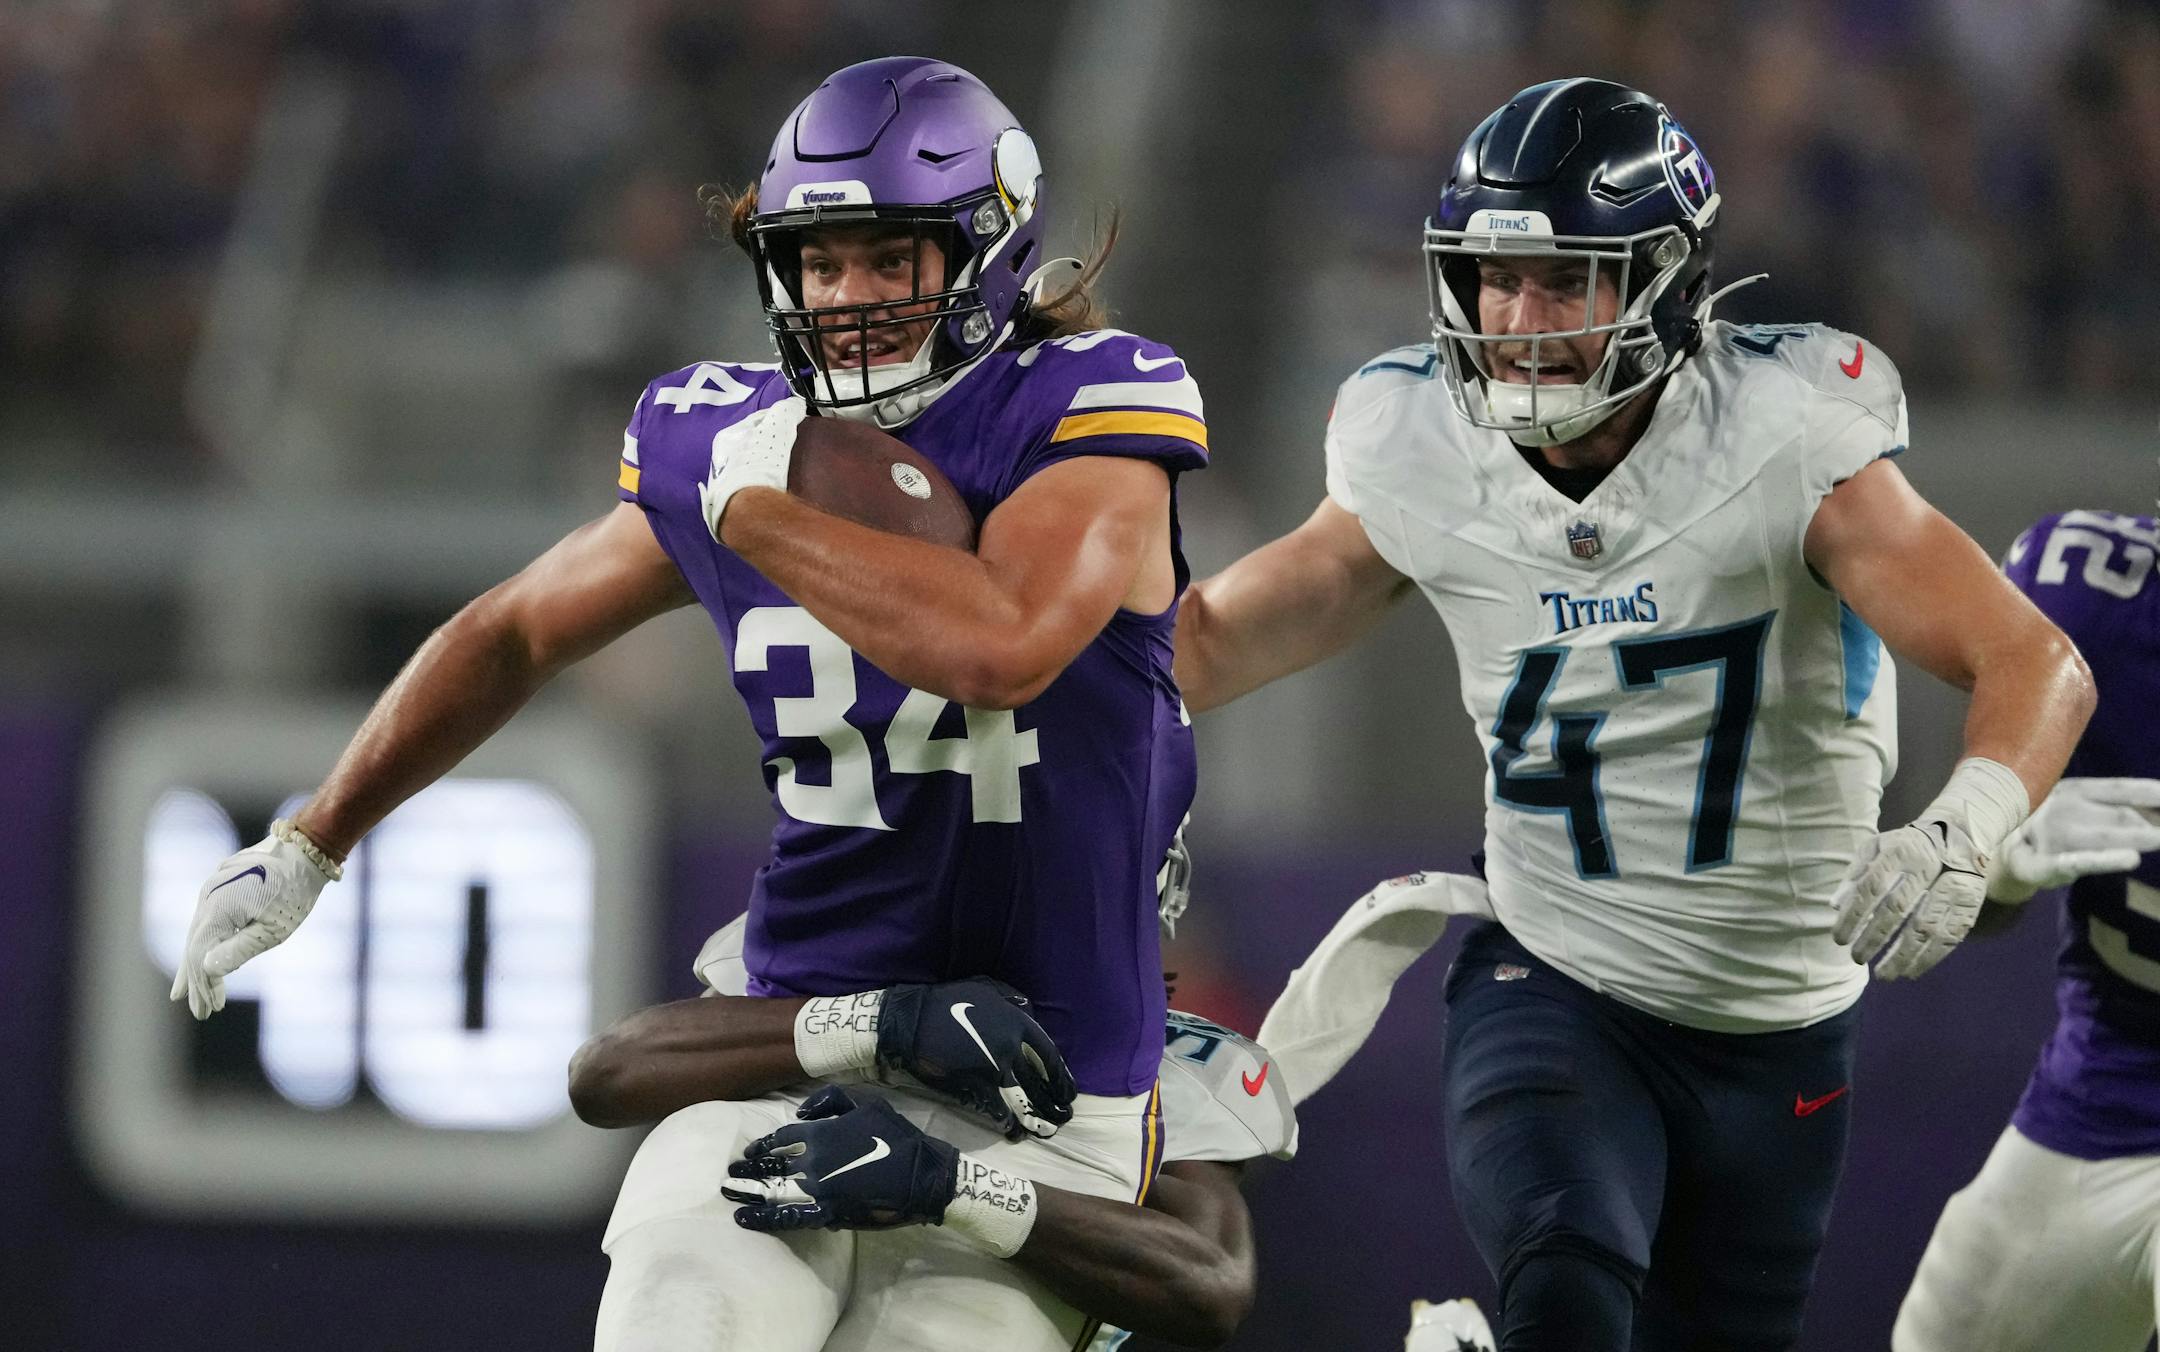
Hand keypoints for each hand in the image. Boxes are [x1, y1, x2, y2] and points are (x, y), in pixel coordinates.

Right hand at [169, 820, 339, 1018]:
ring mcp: (213, 888)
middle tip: (197, 1009)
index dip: (203, 986)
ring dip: (196, 961)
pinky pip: (208, 916)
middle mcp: (208, 897)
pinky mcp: (222, 883)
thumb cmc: (294, 891)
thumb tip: (205, 969)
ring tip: (187, 989)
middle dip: (196, 980)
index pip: (200, 956)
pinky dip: (206, 939)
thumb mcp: (273, 929)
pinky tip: (204, 954)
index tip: (208, 1010)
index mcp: (216, 911)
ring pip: (199, 930)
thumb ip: (238, 950)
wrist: (306, 849)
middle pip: (195, 945)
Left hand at [698, 396, 805, 541]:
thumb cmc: (759, 462)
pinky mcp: (732, 506)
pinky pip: (750, 489)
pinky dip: (761, 485)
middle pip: (749, 446)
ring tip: (782, 469)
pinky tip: (772, 489)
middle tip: (787, 448)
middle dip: (765, 445)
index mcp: (726, 438)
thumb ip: (786, 411)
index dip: (773, 420)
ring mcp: (724, 485)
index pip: (753, 423)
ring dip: (762, 466)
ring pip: (747, 468)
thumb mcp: (777, 428)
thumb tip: (796, 403)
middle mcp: (720, 460)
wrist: (749, 508)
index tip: (789, 424)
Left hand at [724, 1086, 957, 1232]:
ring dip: (748, 1193)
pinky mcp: (828, 1212)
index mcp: (820, 1134)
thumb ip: (829, 1102)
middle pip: (770, 1166)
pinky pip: (790, 1217)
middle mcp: (812, 1161)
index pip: (781, 1139)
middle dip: (747, 1171)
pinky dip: (765, 1218)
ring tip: (728, 1194)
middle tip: (729, 1176)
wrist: (922, 1176)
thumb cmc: (897, 1137)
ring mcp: (818, 1189)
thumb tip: (798, 1113)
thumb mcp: (867, 1104)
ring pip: (773, 1191)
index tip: (749, 1154)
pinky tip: (745, 1218)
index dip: (763, 1146)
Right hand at [877, 978, 1076, 1139]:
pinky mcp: (975, 1082)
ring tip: (1045, 1132)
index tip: (1067, 1093)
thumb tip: (1026, 1007)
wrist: (913, 1019)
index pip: (1049, 1054)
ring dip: (1036, 1119)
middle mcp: (1011, 1045)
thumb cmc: (947, 1001)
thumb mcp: (985, 988)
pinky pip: (997, 1108)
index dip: (1061, 1077)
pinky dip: (1005, 1122)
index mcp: (1017, 1022)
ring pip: (1023, 1098)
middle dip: (1054, 1103)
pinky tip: (1011, 1131)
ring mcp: (994, 1065)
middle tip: (1063, 1117)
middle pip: (1040, 1081)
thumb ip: (1010, 998)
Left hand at [1832, 818, 1989, 979]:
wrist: (1960, 835)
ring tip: (1884, 975)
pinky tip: (1912, 971)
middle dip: (1875, 938)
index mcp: (1900, 851)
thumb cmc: (1906, 846)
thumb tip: (1836, 906)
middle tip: (1857, 958)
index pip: (1871, 886)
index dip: (1854, 915)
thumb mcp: (1877, 848)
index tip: (1839, 939)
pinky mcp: (1971, 904)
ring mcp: (1954, 886)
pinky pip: (1951, 937)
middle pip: (1898, 908)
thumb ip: (1855, 874)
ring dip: (1903, 956)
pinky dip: (1930, 958)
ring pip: (1927, 927)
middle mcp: (1928, 867)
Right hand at [1988, 777, 2159, 902]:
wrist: (1989, 855)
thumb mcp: (2073, 811)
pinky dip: (2103, 859)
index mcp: (2067, 790)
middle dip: (2150, 824)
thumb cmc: (2044, 830)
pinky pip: (2076, 862)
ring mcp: (2046, 837)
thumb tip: (2155, 812)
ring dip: (2136, 838)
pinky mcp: (2037, 866)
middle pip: (2117, 815)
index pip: (2116, 789)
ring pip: (2101, 837)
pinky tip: (2129, 858)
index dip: (2147, 792)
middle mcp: (2057, 808)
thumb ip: (2110, 810)